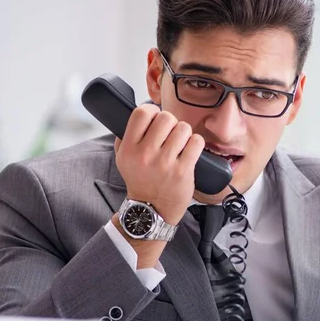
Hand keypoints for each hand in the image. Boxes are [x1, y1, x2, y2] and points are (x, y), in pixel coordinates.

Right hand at [115, 104, 203, 225]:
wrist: (151, 209)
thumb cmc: (140, 181)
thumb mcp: (123, 159)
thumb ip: (126, 136)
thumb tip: (139, 114)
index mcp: (129, 148)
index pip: (142, 113)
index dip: (153, 111)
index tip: (157, 119)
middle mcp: (145, 154)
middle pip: (166, 117)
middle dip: (172, 123)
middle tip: (171, 134)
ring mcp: (165, 163)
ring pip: (183, 128)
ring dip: (185, 134)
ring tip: (181, 144)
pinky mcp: (183, 171)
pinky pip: (196, 142)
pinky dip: (196, 143)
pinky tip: (190, 150)